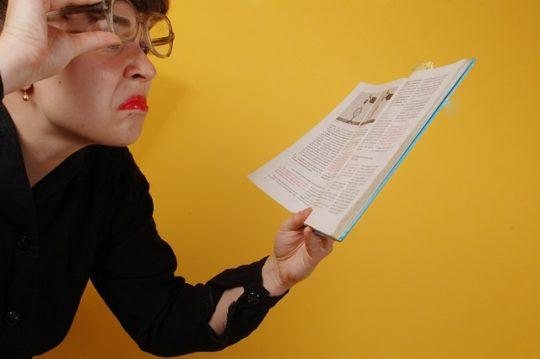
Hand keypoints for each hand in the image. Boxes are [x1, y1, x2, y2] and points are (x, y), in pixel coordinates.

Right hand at [0, 0, 120, 94]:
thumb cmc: (40, 59)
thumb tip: (114, 39)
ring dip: (85, 1)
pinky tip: (96, 1)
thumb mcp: (72, 46)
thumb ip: (92, 39)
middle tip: (106, 7)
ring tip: (103, 3)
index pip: (65, 7)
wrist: (24, 62)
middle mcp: (32, 4)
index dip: (85, 10)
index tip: (104, 16)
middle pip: (66, 2)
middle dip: (86, 4)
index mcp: (37, 14)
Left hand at [262, 208, 333, 293]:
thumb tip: (309, 209)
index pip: (320, 213)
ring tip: (318, 216)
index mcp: (313, 224)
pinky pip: (317, 245)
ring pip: (326, 232)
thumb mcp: (286, 228)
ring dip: (322, 224)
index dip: (322, 204)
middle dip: (327, 212)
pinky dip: (312, 238)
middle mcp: (320, 233)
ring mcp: (321, 244)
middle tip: (328, 201)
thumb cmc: (284, 245)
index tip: (324, 193)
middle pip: (327, 221)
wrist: (280, 266)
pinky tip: (308, 231)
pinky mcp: (318, 255)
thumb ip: (296, 218)